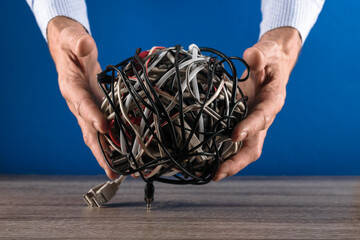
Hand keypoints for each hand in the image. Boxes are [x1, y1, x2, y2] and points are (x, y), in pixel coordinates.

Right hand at [47, 17, 117, 178]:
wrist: (69, 49)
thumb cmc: (71, 44)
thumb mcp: (73, 39)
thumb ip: (78, 42)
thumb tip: (85, 46)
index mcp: (71, 87)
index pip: (81, 103)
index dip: (91, 115)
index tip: (103, 127)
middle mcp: (77, 103)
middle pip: (87, 130)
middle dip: (99, 151)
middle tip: (112, 171)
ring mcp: (87, 109)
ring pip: (95, 135)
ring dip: (107, 154)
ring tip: (119, 173)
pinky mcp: (96, 109)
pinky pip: (103, 129)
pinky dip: (111, 143)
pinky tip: (123, 155)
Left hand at [214, 27, 301, 180]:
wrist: (271, 64)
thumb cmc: (269, 59)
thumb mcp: (266, 52)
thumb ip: (260, 54)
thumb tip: (250, 56)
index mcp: (272, 100)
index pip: (264, 116)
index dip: (251, 126)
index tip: (236, 134)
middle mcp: (263, 118)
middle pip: (255, 146)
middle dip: (237, 161)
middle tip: (218, 173)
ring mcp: (252, 124)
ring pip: (243, 150)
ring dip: (228, 164)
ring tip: (209, 175)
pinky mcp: (242, 124)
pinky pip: (234, 143)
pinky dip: (223, 154)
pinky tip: (206, 161)